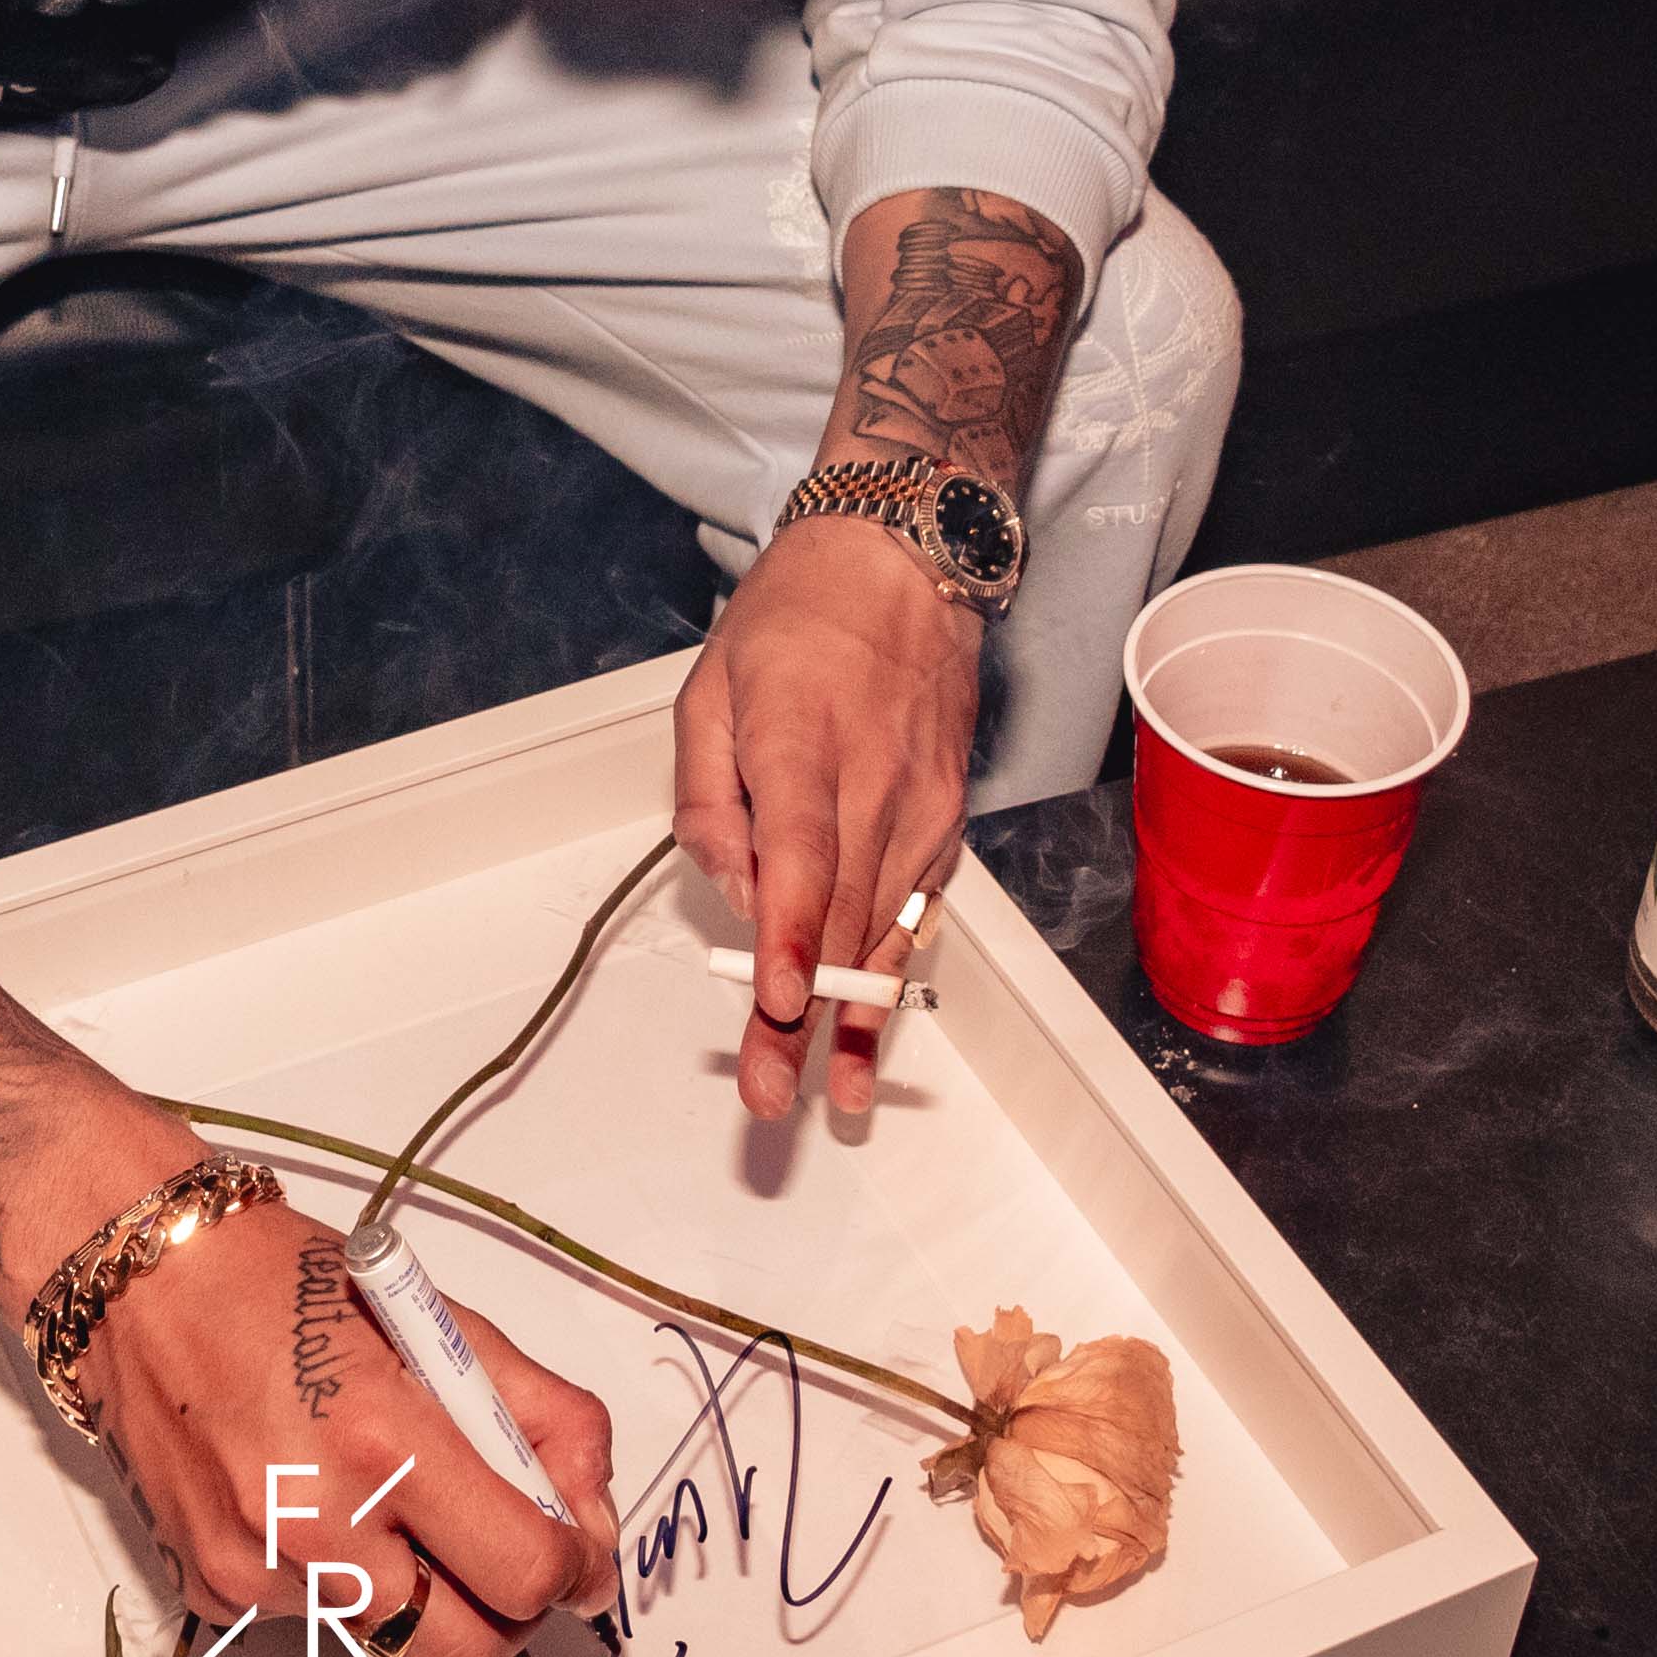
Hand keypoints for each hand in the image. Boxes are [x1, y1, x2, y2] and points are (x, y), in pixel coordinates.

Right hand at [79, 1205, 617, 1656]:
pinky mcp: (211, 1590)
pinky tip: (315, 1497)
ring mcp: (255, 1569)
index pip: (525, 1569)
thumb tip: (589, 1512)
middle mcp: (314, 1522)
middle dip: (512, 1618)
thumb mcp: (440, 1320)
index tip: (582, 1555)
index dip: (577, 1571)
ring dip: (423, 1594)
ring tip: (393, 1501)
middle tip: (511, 1560)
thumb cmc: (284, 1283)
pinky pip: (316, 1621)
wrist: (139, 1280)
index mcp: (385, 1440)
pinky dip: (344, 1579)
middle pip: (467, 1655)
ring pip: (391, 1640)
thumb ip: (539, 1416)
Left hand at [675, 513, 980, 1120]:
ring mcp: (923, 801)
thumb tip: (734, 889)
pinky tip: (872, 1023)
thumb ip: (706, 797)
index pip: (801, 856)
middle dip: (807, 1016)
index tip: (782, 1002)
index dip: (793, 937)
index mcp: (802, 742)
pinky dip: (894, 966)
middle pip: (842, 915)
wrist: (902, 562)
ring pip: (887, 925)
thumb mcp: (709, 688)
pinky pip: (918, 904)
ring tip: (833, 1093)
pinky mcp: (949, 815)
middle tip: (773, 1093)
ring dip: (858, 1015)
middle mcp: (875, 779)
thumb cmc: (795, 621)